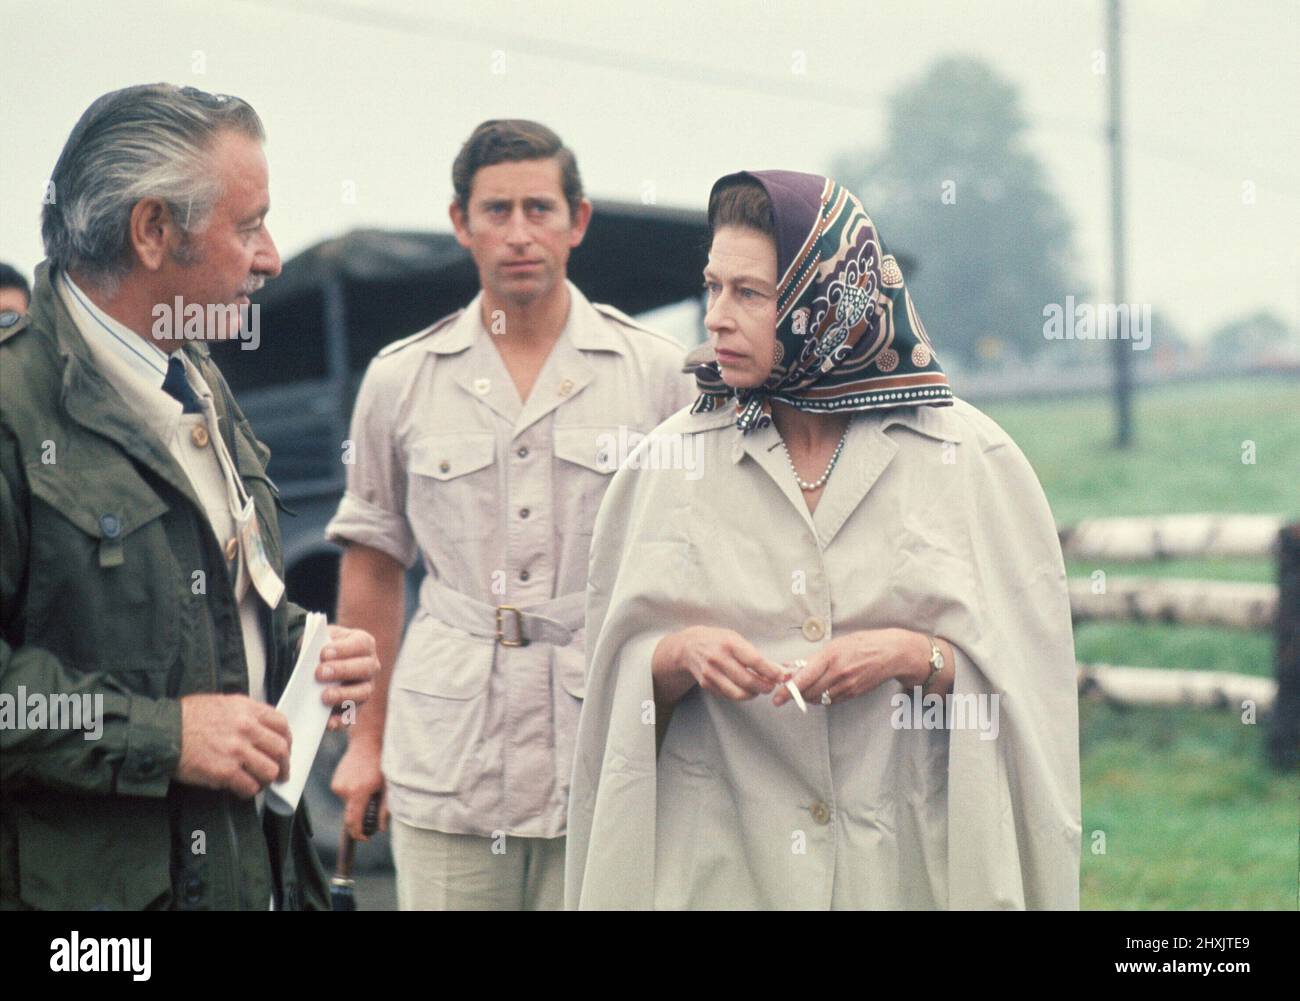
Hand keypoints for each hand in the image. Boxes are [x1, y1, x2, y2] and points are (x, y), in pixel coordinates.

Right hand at [176, 693, 291, 797]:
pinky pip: (249, 786)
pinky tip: (243, 789)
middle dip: (284, 763)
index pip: (281, 724)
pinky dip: (249, 790)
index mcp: (247, 710)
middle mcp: (246, 729)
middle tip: (281, 772)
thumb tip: (260, 727)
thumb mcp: (222, 703)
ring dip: (267, 779)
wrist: (162, 733)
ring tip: (261, 782)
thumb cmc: (186, 717)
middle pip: (280, 749)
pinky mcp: (225, 772)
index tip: (285, 748)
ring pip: (270, 770)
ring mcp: (237, 751)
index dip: (287, 739)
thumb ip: (244, 713)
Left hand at [317, 625, 379, 731]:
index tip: (323, 653)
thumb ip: (314, 644)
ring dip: (343, 695)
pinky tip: (328, 722)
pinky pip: (353, 716)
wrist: (323, 664)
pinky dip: (341, 720)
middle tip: (320, 673)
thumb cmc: (322, 649)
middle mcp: (370, 666)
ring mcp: (366, 687)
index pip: (360, 645)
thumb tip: (306, 654)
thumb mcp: (319, 640)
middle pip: (365, 668)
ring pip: (363, 693)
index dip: (343, 650)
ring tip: (324, 696)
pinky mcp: (357, 707)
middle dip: (342, 670)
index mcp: (363, 644)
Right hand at [330, 739, 388, 841]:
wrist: (367, 742)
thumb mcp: (388, 786)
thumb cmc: (381, 763)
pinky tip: (361, 781)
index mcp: (358, 792)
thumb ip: (385, 808)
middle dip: (359, 817)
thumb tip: (381, 828)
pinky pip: (344, 795)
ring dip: (357, 802)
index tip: (364, 838)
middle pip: (350, 814)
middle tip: (371, 809)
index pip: (353, 821)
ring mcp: (337, 785)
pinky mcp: (335, 782)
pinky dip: (352, 794)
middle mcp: (344, 790)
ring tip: (368, 787)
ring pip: (348, 804)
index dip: (358, 833)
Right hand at [662, 626, 785, 701]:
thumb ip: (754, 654)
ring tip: (758, 688)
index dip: (771, 671)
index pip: (755, 661)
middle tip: (771, 685)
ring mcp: (711, 673)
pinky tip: (744, 688)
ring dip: (753, 694)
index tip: (781, 676)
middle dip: (764, 687)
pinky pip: (729, 695)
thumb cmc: (717, 640)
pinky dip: (740, 694)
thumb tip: (775, 669)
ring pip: (738, 693)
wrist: (689, 647)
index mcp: (729, 643)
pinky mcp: (707, 684)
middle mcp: (719, 659)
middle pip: (748, 681)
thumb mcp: (735, 638)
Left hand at [772, 628, 926, 707]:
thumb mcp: (836, 644)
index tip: (777, 697)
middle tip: (787, 693)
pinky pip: (832, 701)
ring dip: (808, 696)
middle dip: (796, 694)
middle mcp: (838, 673)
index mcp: (831, 656)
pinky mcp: (854, 693)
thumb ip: (812, 658)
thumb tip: (790, 667)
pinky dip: (822, 698)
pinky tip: (821, 690)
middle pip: (809, 692)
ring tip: (804, 689)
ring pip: (819, 698)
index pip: (804, 677)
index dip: (788, 689)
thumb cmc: (862, 643)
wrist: (891, 653)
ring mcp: (847, 685)